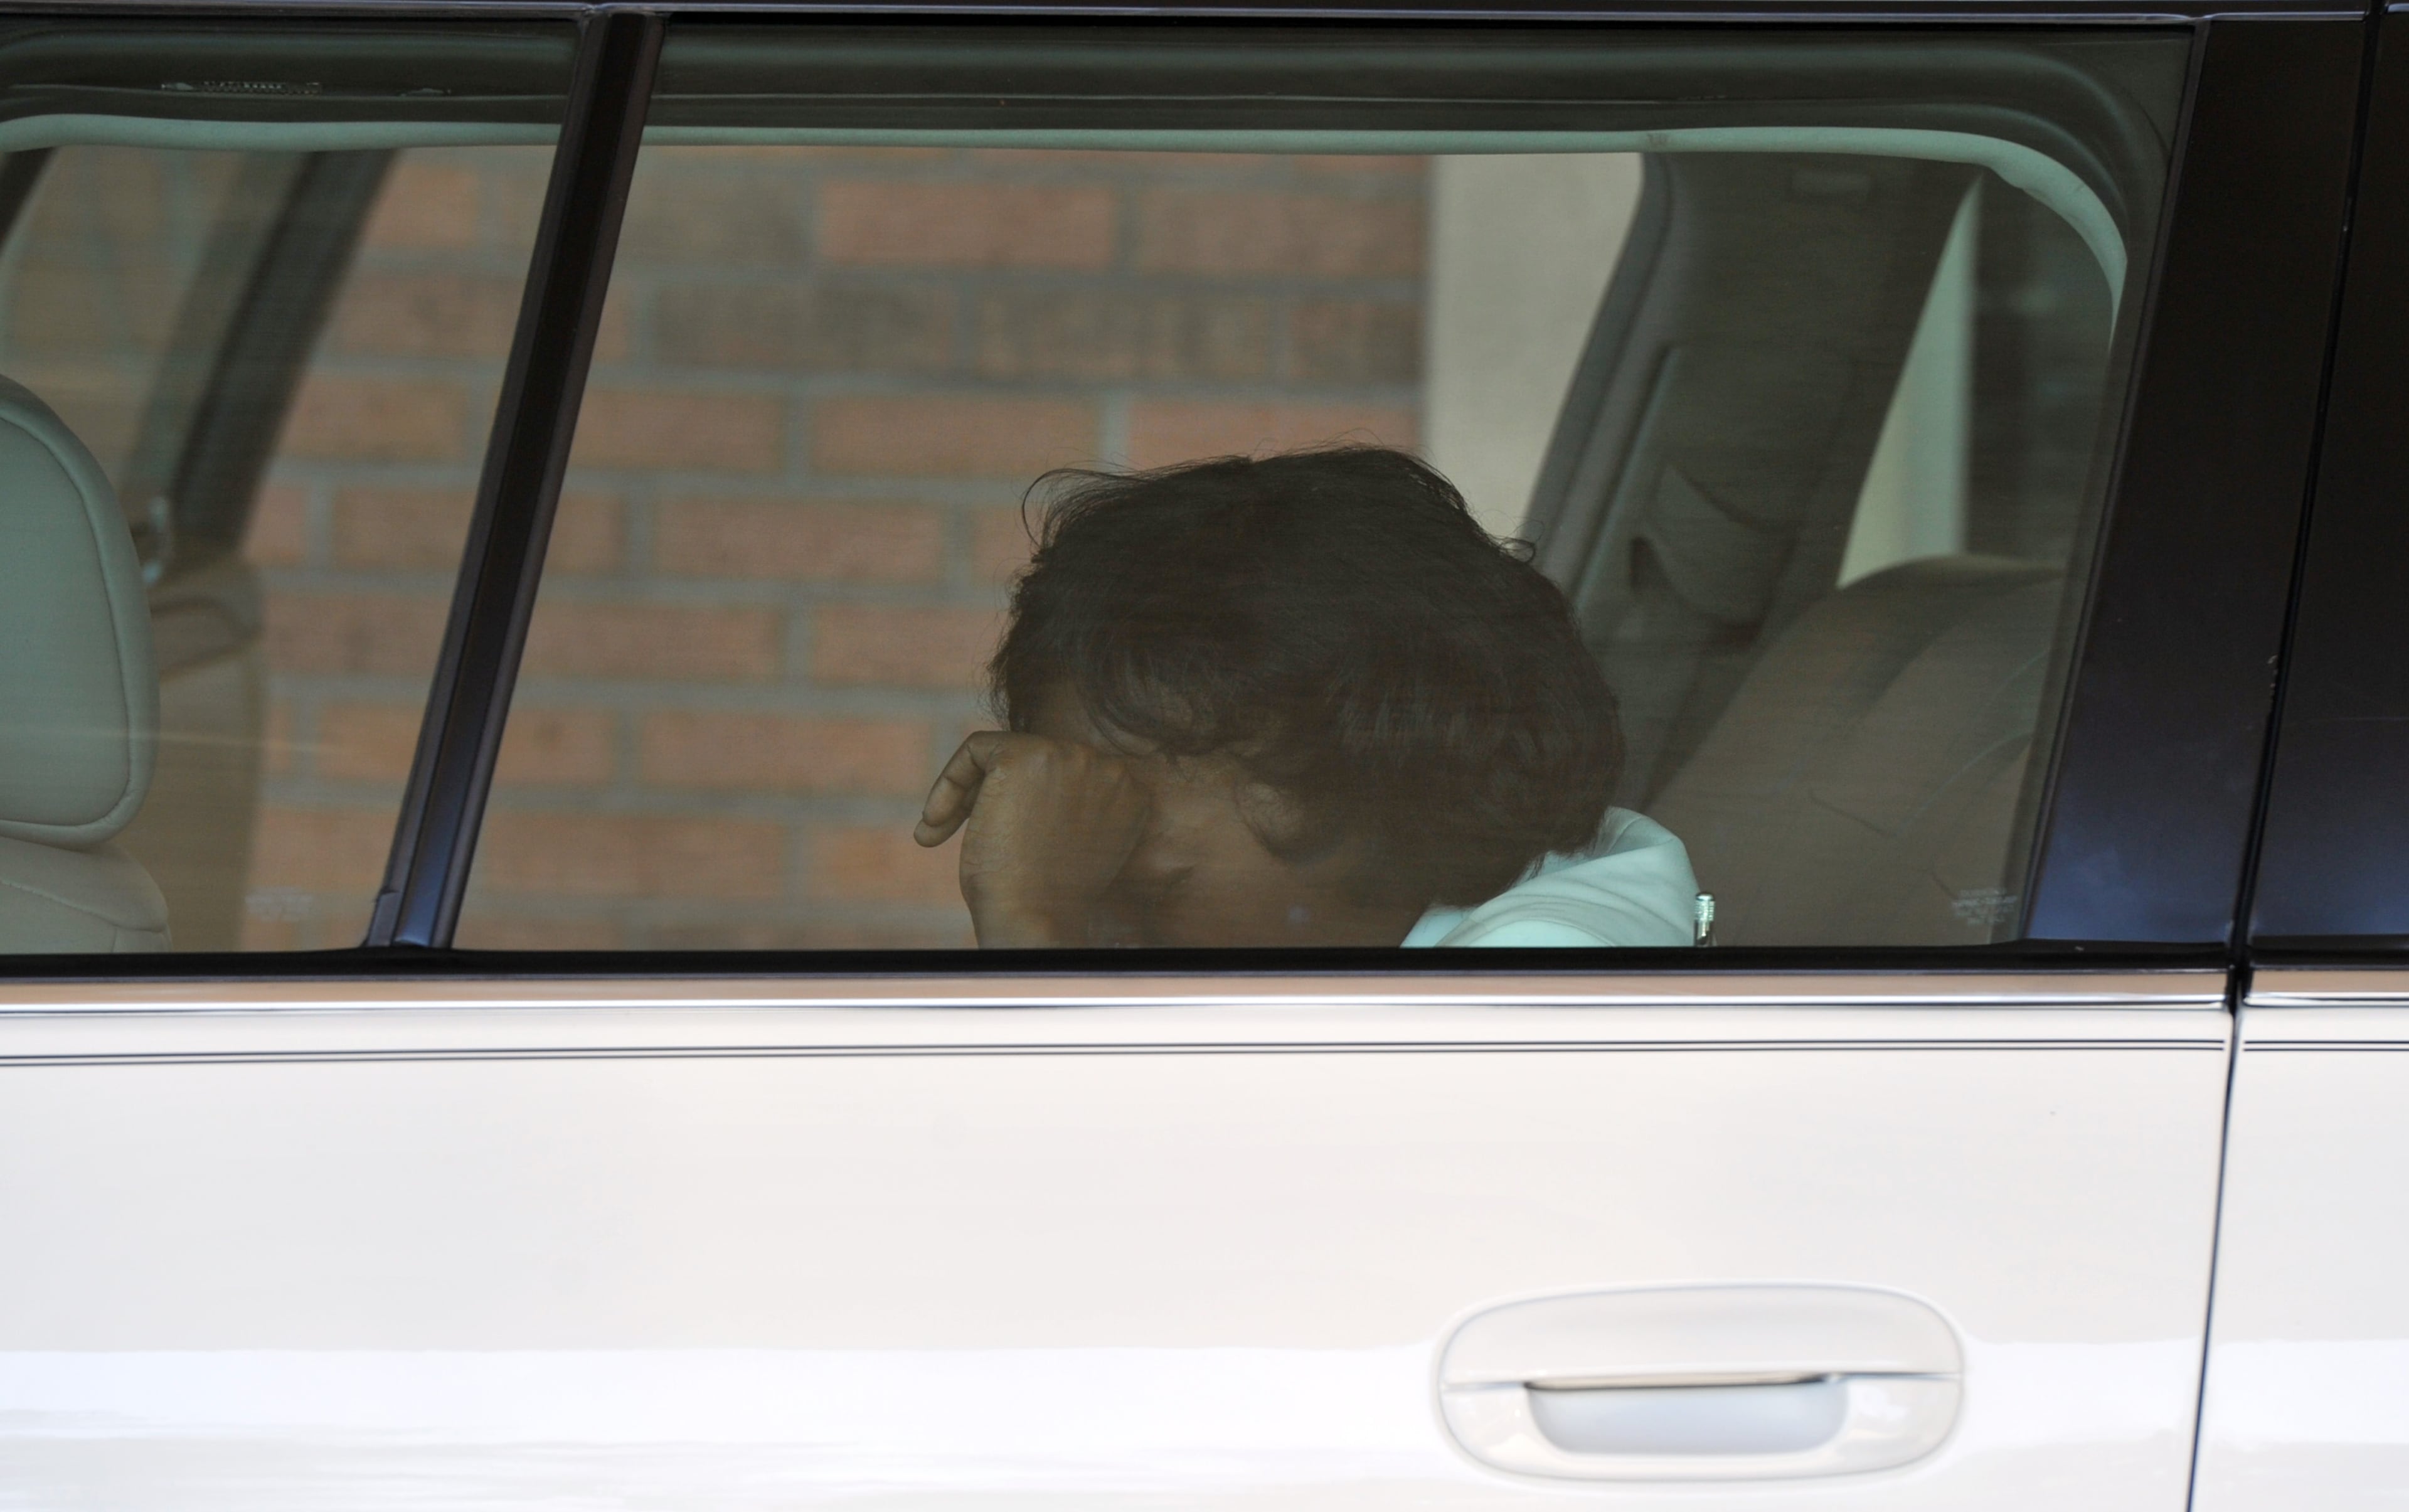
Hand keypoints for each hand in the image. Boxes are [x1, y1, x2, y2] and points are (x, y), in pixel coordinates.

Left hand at [914, 731, 1151, 946]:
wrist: (1035, 920)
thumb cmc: (1045, 902)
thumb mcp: (1068, 845)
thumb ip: (1065, 808)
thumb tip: (1025, 787)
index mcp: (1129, 792)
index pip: (1067, 776)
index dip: (1025, 806)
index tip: (998, 842)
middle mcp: (1108, 767)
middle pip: (1036, 760)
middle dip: (991, 797)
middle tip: (952, 834)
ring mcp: (1071, 756)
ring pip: (1003, 754)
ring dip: (967, 795)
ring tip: (938, 833)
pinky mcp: (1027, 755)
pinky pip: (976, 751)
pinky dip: (949, 781)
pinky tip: (934, 824)